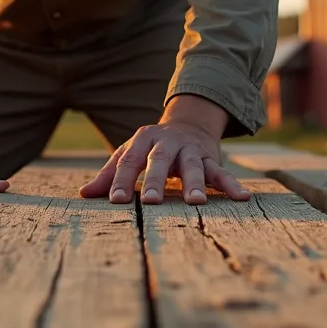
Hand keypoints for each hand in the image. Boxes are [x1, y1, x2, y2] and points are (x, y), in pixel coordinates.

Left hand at [79, 95, 249, 205]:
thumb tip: (84, 194)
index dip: (122, 180)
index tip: (116, 200)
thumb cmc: (152, 148)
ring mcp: (191, 150)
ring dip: (195, 183)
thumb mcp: (130, 154)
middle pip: (161, 161)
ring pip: (193, 166)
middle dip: (157, 180)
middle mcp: (168, 142)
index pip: (130, 160)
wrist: (188, 125)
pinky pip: (222, 172)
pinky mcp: (210, 158)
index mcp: (143, 140)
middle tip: (153, 201)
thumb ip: (110, 174)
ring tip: (195, 202)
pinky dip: (232, 185)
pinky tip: (242, 198)